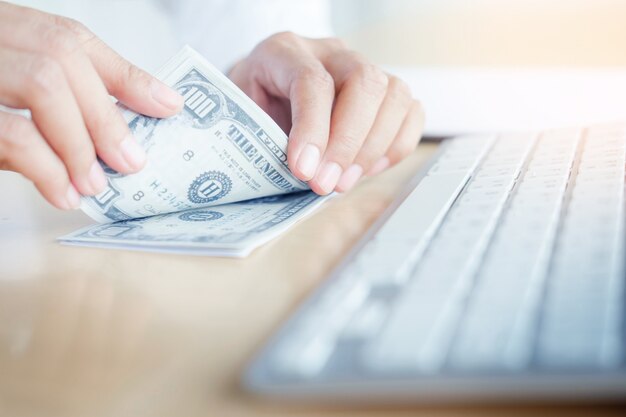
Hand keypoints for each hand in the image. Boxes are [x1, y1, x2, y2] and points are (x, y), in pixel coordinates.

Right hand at [0, 2, 182, 208]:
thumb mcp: (4, 100)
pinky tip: (62, 192)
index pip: (70, 38)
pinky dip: (46, 165)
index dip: (124, 73)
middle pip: (62, 56)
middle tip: (130, 162)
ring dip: (79, 141)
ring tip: (94, 183)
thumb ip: (51, 111)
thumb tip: (115, 142)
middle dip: (105, 113)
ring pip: (41, 82)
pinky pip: (9, 132)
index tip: (168, 107)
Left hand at [229, 32, 423, 194]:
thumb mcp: (240, 119)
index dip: (312, 129)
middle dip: (348, 142)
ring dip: (373, 149)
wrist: (263, 97)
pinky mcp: (384, 91)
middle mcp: (330, 54)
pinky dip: (395, 147)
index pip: (312, 81)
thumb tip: (298, 172)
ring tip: (343, 182)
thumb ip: (261, 139)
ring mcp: (362, 69)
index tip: (304, 170)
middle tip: (327, 183)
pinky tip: (366, 170)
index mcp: (286, 51)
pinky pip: (411, 112)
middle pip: (364, 82)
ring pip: (394, 95)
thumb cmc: (251, 110)